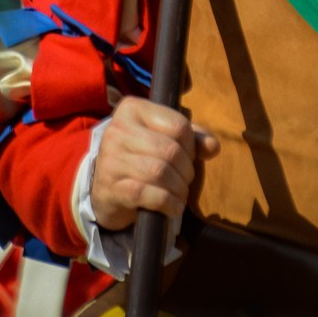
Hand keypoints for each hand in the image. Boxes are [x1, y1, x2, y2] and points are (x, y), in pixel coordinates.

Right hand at [89, 96, 219, 231]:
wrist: (104, 188)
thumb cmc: (140, 158)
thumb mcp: (164, 139)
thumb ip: (192, 139)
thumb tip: (213, 147)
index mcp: (132, 109)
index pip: (178, 125)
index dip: (192, 146)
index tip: (188, 158)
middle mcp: (117, 130)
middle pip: (170, 150)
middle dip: (186, 170)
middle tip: (185, 180)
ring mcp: (110, 159)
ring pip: (160, 172)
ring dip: (179, 188)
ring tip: (180, 194)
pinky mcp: (110, 188)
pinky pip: (148, 194)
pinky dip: (168, 203)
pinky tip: (173, 207)